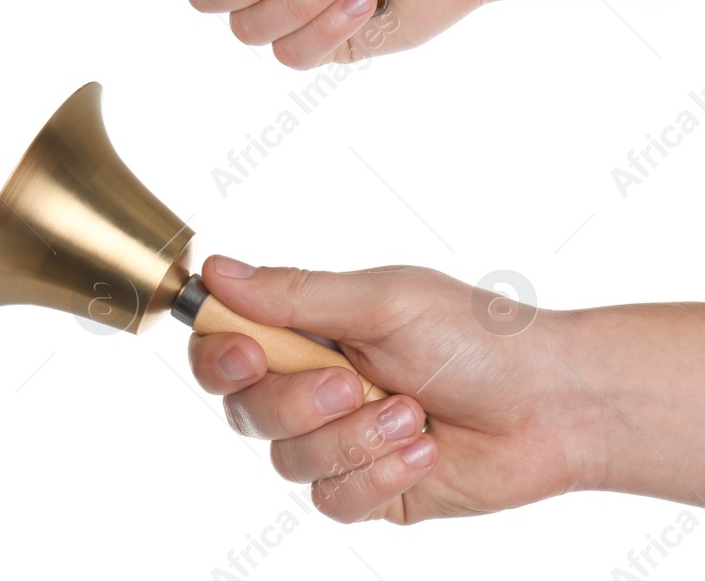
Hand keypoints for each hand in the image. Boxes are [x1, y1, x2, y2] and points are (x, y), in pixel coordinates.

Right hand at [185, 255, 591, 523]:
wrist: (554, 405)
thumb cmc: (478, 338)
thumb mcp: (384, 301)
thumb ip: (296, 295)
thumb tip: (215, 270)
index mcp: (305, 332)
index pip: (221, 347)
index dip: (218, 357)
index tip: (249, 355)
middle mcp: (309, 388)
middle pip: (244, 410)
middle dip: (297, 403)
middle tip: (352, 384)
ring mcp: (335, 443)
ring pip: (286, 460)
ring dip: (352, 438)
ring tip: (412, 414)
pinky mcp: (365, 491)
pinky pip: (331, 499)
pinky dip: (378, 474)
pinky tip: (424, 451)